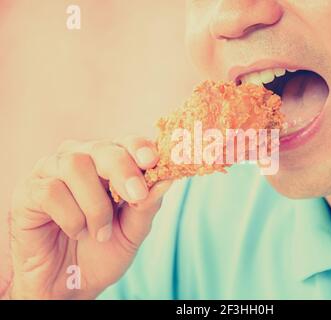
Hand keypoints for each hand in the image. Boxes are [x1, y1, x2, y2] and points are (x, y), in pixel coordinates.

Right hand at [9, 136, 171, 298]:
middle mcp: (81, 159)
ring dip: (95, 204)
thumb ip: (147, 205)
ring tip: (100, 233)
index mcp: (109, 164)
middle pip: (102, 148)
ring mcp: (51, 172)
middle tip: (136, 195)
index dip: (140, 147)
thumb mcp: (132, 232)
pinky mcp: (28, 191)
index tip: (152, 161)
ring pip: (75, 165)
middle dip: (123, 170)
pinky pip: (51, 191)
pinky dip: (71, 217)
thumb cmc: (102, 251)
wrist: (68, 285)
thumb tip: (168, 179)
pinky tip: (77, 232)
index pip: (126, 143)